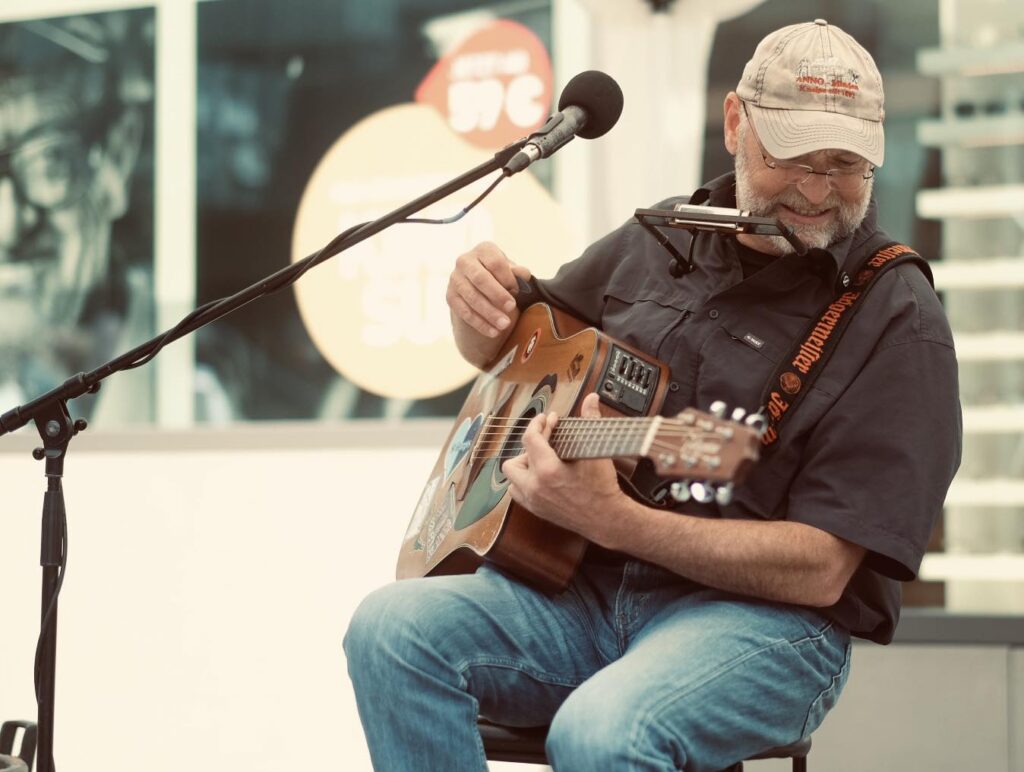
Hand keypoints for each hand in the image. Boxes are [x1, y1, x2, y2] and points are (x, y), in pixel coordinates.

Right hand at [447, 241, 531, 338]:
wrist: (480, 288)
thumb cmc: (500, 277)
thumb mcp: (511, 272)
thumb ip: (518, 273)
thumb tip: (524, 274)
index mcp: (483, 250)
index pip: (495, 262)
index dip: (507, 277)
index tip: (517, 290)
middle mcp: (465, 261)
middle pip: (480, 278)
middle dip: (497, 295)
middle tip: (512, 307)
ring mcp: (455, 279)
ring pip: (472, 297)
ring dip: (489, 313)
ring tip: (504, 324)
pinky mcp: (450, 296)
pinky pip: (464, 312)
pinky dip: (480, 323)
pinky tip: (493, 331)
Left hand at [501, 393, 626, 545]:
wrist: (607, 519)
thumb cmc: (602, 489)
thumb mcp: (596, 452)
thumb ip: (591, 420)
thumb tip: (591, 399)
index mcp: (547, 470)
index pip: (530, 439)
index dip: (538, 424)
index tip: (548, 420)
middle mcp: (534, 487)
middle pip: (513, 460)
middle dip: (528, 448)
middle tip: (546, 441)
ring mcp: (534, 501)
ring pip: (512, 479)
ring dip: (522, 467)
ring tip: (540, 459)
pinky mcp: (536, 510)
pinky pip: (518, 493)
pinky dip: (524, 483)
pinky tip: (539, 476)